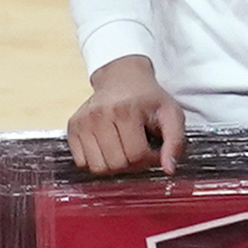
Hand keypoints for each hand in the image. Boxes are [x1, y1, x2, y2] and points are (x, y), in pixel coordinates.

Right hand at [66, 54, 184, 175]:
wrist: (121, 78)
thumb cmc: (147, 98)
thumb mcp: (171, 114)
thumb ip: (175, 141)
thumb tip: (169, 169)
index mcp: (125, 110)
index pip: (136, 155)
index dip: (150, 159)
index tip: (154, 150)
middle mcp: (99, 115)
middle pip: (117, 164)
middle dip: (133, 164)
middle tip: (139, 149)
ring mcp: (82, 122)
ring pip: (98, 167)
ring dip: (114, 165)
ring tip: (123, 148)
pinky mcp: (72, 128)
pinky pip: (82, 163)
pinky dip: (97, 161)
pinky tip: (108, 148)